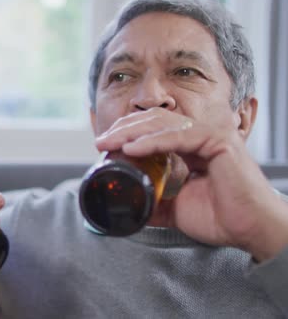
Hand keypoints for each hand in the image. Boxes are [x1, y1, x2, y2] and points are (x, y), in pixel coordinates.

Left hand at [95, 108, 287, 260]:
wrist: (249, 230)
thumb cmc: (221, 217)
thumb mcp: (176, 209)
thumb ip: (155, 203)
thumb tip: (130, 208)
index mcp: (190, 145)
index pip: (153, 128)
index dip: (127, 132)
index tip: (103, 145)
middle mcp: (199, 135)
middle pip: (153, 120)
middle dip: (123, 128)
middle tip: (101, 142)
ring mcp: (210, 134)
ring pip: (162, 123)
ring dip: (130, 131)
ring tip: (108, 142)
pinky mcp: (218, 141)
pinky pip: (178, 136)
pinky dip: (151, 141)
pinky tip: (131, 148)